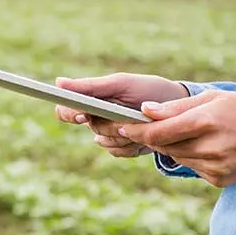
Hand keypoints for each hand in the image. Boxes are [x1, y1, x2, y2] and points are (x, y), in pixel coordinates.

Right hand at [53, 73, 189, 157]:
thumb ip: (90, 86)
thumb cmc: (147, 90)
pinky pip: (118, 152)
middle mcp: (95, 117)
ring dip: (125, 134)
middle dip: (111, 123)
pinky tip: (143, 135)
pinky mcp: (121, 148)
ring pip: (105, 142)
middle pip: (91, 127)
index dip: (70, 114)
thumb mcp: (120, 84)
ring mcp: (109, 134)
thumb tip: (58, 83)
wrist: (177, 108)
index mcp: (91, 100)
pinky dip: (132, 145)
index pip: (65, 110)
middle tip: (129, 117)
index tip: (83, 115)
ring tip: (142, 122)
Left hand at [118, 90, 235, 187]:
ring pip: (176, 158)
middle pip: (164, 146)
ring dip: (173, 147)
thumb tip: (146, 110)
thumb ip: (178, 106)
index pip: (157, 132)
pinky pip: (193, 168)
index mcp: (205, 121)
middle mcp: (208, 147)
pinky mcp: (219, 180)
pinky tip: (209, 147)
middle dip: (153, 137)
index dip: (135, 130)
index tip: (121, 126)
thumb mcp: (216, 98)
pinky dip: (192, 157)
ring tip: (190, 133)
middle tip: (146, 127)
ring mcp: (214, 167)